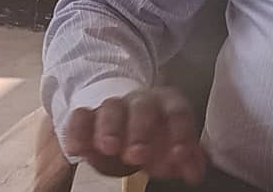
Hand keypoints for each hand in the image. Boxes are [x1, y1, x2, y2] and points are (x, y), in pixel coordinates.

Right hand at [63, 87, 206, 183]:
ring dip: (110, 128)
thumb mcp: (172, 146)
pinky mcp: (87, 117)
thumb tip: (195, 172)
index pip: (178, 113)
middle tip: (138, 154)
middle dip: (141, 130)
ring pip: (111, 109)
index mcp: (168, 104)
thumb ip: (185, 158)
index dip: (181, 133)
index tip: (178, 155)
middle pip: (143, 107)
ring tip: (109, 148)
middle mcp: (141, 101)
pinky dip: (77, 131)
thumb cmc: (154, 136)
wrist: (124, 120)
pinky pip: (80, 117)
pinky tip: (77, 149)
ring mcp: (113, 107)